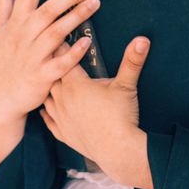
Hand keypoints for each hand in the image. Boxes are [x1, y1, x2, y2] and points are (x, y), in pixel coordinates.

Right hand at [0, 0, 100, 132]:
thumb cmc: (3, 58)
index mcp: (14, 22)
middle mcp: (22, 37)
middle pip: (47, 10)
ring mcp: (31, 57)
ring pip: (56, 33)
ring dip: (76, 17)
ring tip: (96, 3)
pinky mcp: (41, 77)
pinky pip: (60, 64)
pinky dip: (73, 53)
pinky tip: (87, 41)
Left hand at [40, 36, 152, 188]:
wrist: (116, 150)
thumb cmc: (120, 116)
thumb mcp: (126, 85)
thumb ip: (132, 60)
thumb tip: (143, 39)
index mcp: (75, 84)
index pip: (63, 60)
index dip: (62, 48)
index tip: (59, 37)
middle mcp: (63, 99)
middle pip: (51, 77)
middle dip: (52, 66)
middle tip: (50, 56)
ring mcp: (61, 118)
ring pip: (46, 98)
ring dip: (47, 89)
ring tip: (47, 80)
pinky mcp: (63, 134)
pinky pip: (49, 121)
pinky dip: (46, 113)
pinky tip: (46, 109)